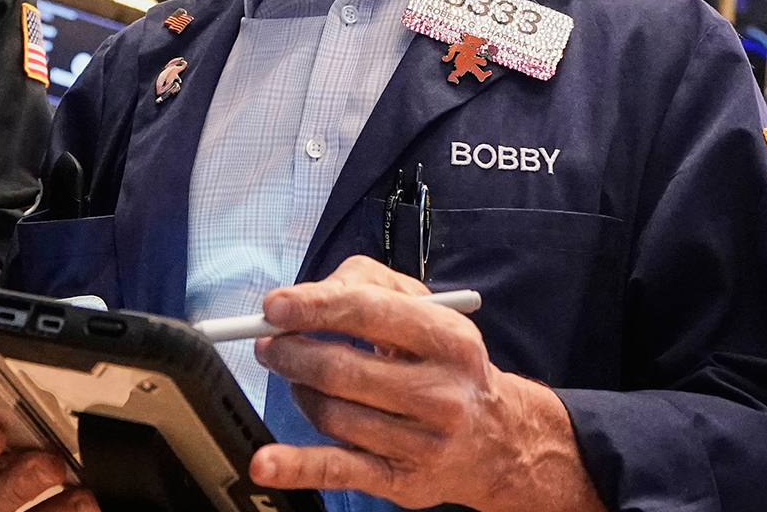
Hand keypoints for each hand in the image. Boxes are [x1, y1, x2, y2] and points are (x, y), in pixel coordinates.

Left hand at [249, 255, 603, 511]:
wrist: (499, 437)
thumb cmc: (446, 363)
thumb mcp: (425, 309)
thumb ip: (366, 285)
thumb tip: (305, 297)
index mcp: (449, 340)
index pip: (368, 313)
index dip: (313, 307)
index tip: (273, 307)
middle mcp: (442, 393)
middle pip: (340, 370)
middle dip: (290, 353)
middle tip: (271, 344)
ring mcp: (423, 442)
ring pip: (330, 413)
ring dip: (299, 391)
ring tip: (301, 380)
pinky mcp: (403, 480)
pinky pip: (337, 470)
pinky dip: (295, 467)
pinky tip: (266, 463)